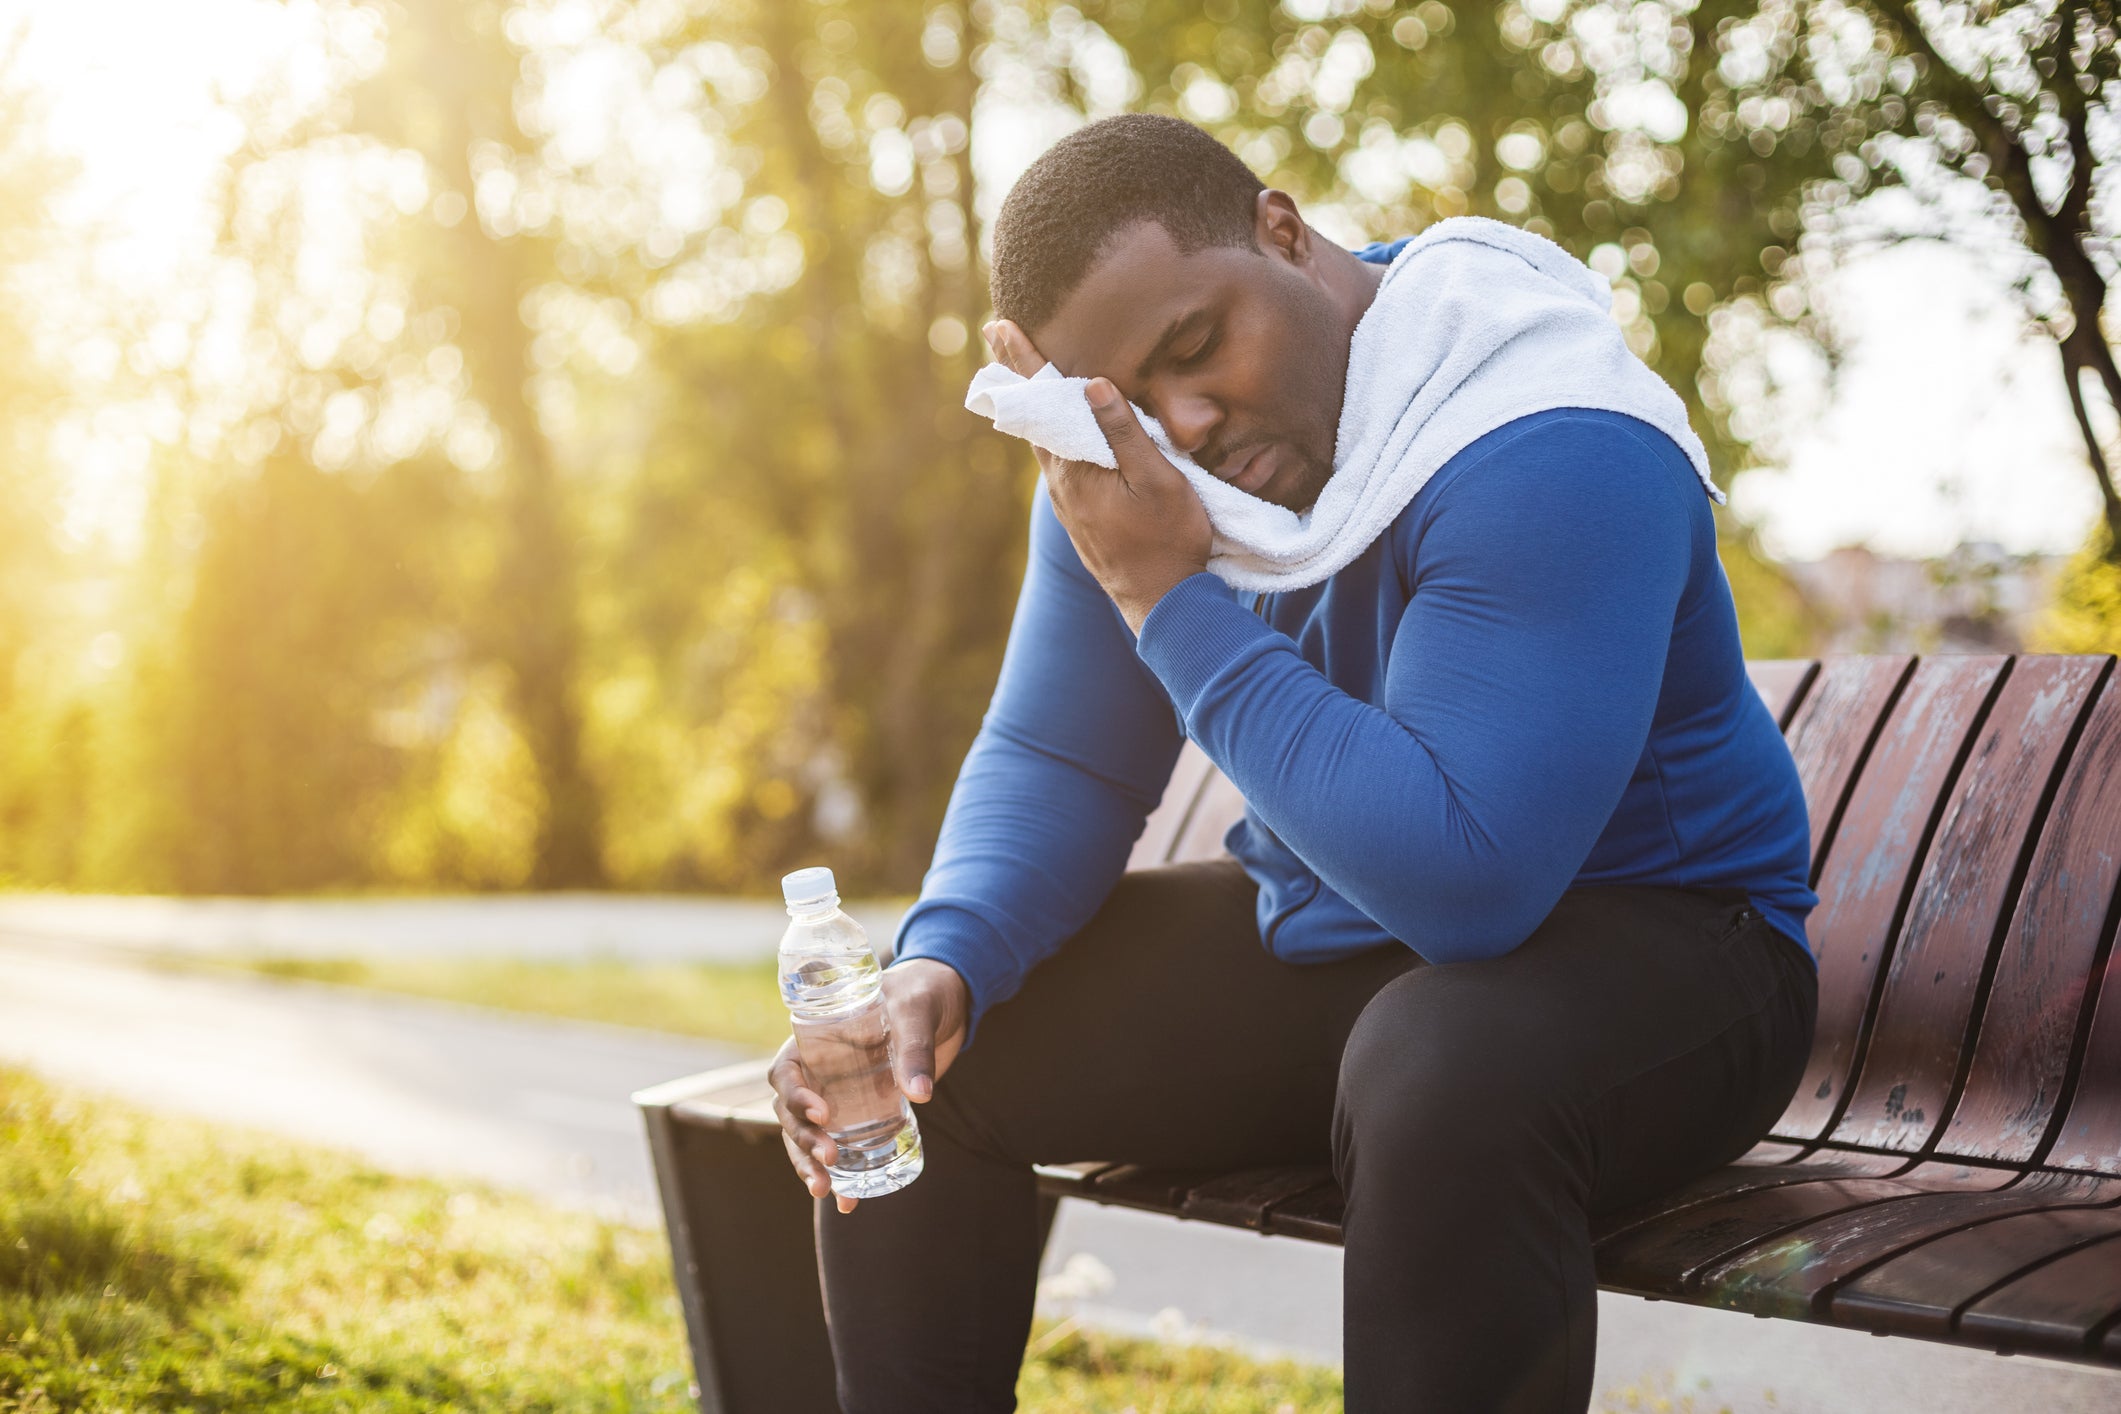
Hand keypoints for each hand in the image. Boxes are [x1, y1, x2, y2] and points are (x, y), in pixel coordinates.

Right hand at [770, 957, 970, 1213]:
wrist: (944, 1002)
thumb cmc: (920, 993)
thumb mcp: (917, 1012)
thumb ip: (915, 1048)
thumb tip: (921, 1095)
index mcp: (816, 1040)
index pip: (785, 1071)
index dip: (794, 1095)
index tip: (822, 1112)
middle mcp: (819, 1073)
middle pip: (791, 1113)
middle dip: (804, 1140)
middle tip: (829, 1159)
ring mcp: (838, 1097)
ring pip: (808, 1137)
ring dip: (811, 1165)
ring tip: (827, 1191)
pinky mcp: (863, 1115)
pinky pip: (843, 1148)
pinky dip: (843, 1176)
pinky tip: (849, 1203)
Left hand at [985, 320, 1211, 633]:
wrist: (1161, 604)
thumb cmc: (1169, 540)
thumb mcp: (1158, 481)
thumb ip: (1124, 432)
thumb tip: (1092, 383)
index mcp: (1074, 467)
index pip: (1042, 399)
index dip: (1022, 359)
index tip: (998, 325)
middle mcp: (1060, 481)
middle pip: (1033, 414)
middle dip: (1019, 373)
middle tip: (999, 334)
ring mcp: (1067, 500)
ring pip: (1044, 438)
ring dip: (1035, 401)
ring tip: (1024, 371)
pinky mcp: (1079, 512)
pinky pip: (1058, 458)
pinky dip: (1052, 429)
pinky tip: (1058, 425)